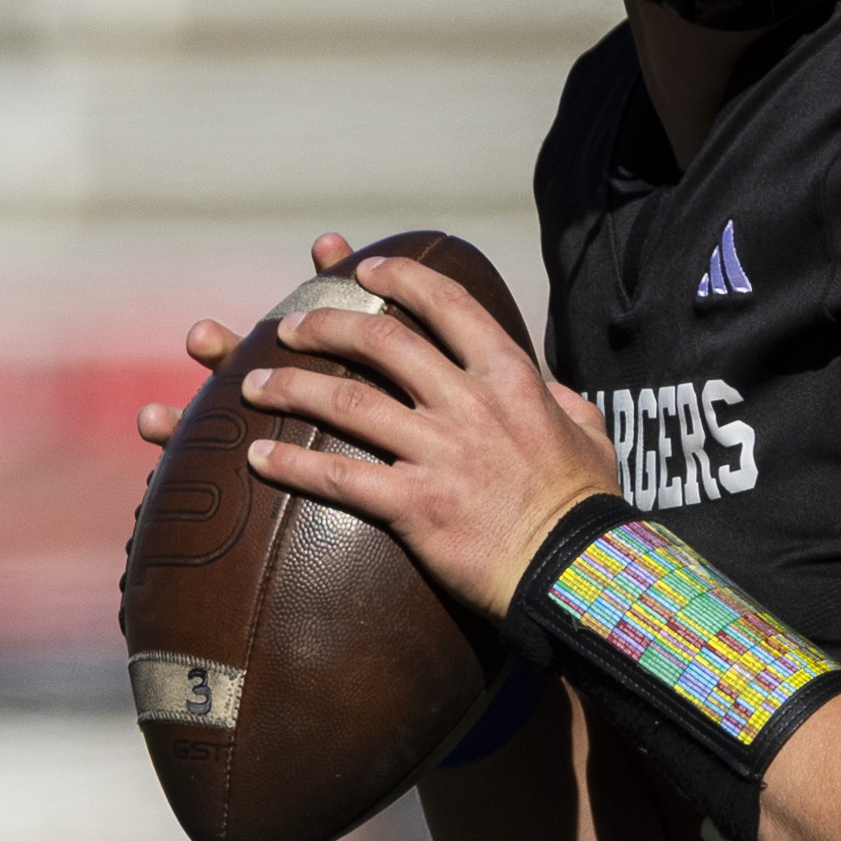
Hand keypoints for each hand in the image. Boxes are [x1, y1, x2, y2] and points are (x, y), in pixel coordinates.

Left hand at [151, 237, 626, 620]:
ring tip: (251, 384)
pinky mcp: (415, 505)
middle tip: (289, 327)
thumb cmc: (584, 505)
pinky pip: (340, 478)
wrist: (574, 570)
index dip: (399, 278)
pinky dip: (292, 466)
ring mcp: (440, 453)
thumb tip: (552, 389)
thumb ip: (564, 402)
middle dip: (326, 325)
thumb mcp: (589, 435)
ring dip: (291, 389)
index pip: (449, 304)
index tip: (361, 270)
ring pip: (347, 403)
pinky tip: (256, 458)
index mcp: (511, 378)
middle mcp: (470, 405)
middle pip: (382, 342)